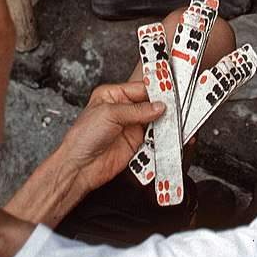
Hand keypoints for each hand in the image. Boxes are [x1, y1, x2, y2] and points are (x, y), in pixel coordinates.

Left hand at [47, 81, 164, 215]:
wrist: (79, 168)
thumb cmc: (82, 138)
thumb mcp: (109, 115)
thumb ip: (136, 110)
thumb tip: (158, 106)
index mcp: (113, 95)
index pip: (141, 88)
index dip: (157, 89)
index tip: (172, 91)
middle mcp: (124, 110)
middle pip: (151, 104)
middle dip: (164, 106)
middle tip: (177, 107)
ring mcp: (131, 127)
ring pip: (155, 121)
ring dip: (165, 123)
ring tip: (175, 123)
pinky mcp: (137, 144)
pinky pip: (155, 138)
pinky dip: (163, 138)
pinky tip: (168, 137)